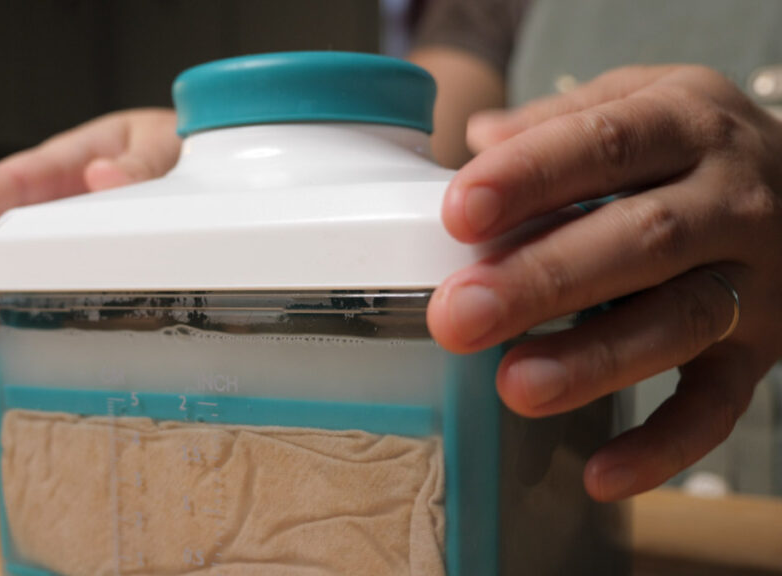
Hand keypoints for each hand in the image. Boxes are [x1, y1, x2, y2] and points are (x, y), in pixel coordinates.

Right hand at [0, 108, 179, 405]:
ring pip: (4, 304)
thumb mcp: (159, 145)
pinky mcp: (79, 296)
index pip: (2, 188)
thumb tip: (102, 176)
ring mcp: (56, 262)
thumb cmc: (171, 152)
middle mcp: (44, 219)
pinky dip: (21, 360)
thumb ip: (139, 162)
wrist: (202, 173)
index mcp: (60, 170)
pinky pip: (45, 327)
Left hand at [428, 65, 781, 500]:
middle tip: (459, 313)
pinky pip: (719, 406)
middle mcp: (732, 199)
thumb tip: (480, 139)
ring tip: (514, 385)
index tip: (459, 213)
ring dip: (594, 358)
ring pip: (680, 321)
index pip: (605, 143)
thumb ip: (560, 121)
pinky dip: (664, 445)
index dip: (530, 177)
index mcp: (687, 122)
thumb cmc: (690, 147)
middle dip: (544, 279)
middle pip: (641, 239)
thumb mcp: (640, 99)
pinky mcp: (763, 351)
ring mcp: (756, 280)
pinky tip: (600, 474)